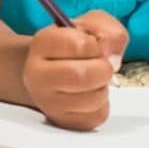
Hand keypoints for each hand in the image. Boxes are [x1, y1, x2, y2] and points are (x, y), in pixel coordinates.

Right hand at [21, 9, 127, 130]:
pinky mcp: (62, 121)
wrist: (51, 72)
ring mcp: (47, 102)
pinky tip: (90, 95)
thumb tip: (112, 57)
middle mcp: (37, 75)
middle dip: (102, 69)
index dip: (94, 44)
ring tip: (93, 80)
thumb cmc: (73, 47)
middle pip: (82, 76)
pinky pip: (97, 116)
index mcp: (42, 44)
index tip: (92, 45)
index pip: (78, 45)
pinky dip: (102, 105)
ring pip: (92, 99)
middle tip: (102, 65)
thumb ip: (106, 29)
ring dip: (103, 87)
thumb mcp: (89, 26)